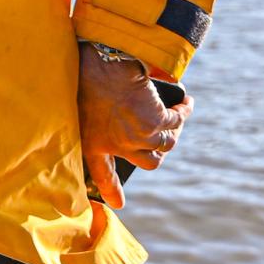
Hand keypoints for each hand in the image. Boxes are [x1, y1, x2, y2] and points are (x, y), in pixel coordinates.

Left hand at [77, 42, 191, 210]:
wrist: (105, 59)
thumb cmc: (86, 73)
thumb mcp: (78, 100)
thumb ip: (93, 114)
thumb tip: (113, 112)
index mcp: (93, 142)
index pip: (101, 173)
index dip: (111, 189)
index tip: (118, 204)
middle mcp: (118, 146)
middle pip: (149, 163)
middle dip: (157, 153)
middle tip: (160, 139)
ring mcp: (139, 137)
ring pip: (166, 145)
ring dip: (174, 130)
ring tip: (176, 114)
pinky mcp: (157, 122)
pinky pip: (176, 122)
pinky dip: (183, 112)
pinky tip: (185, 103)